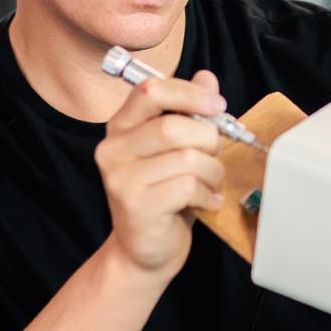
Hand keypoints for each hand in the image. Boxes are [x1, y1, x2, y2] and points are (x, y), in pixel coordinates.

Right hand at [94, 70, 228, 278]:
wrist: (145, 251)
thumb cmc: (165, 195)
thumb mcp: (178, 149)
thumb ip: (189, 113)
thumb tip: (208, 79)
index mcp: (121, 126)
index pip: (151, 90)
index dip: (190, 93)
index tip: (217, 106)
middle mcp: (113, 149)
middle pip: (174, 126)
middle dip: (209, 140)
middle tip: (216, 157)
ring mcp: (120, 179)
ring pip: (187, 157)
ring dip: (213, 171)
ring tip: (211, 184)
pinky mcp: (136, 206)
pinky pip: (188, 187)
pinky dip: (208, 195)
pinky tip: (206, 202)